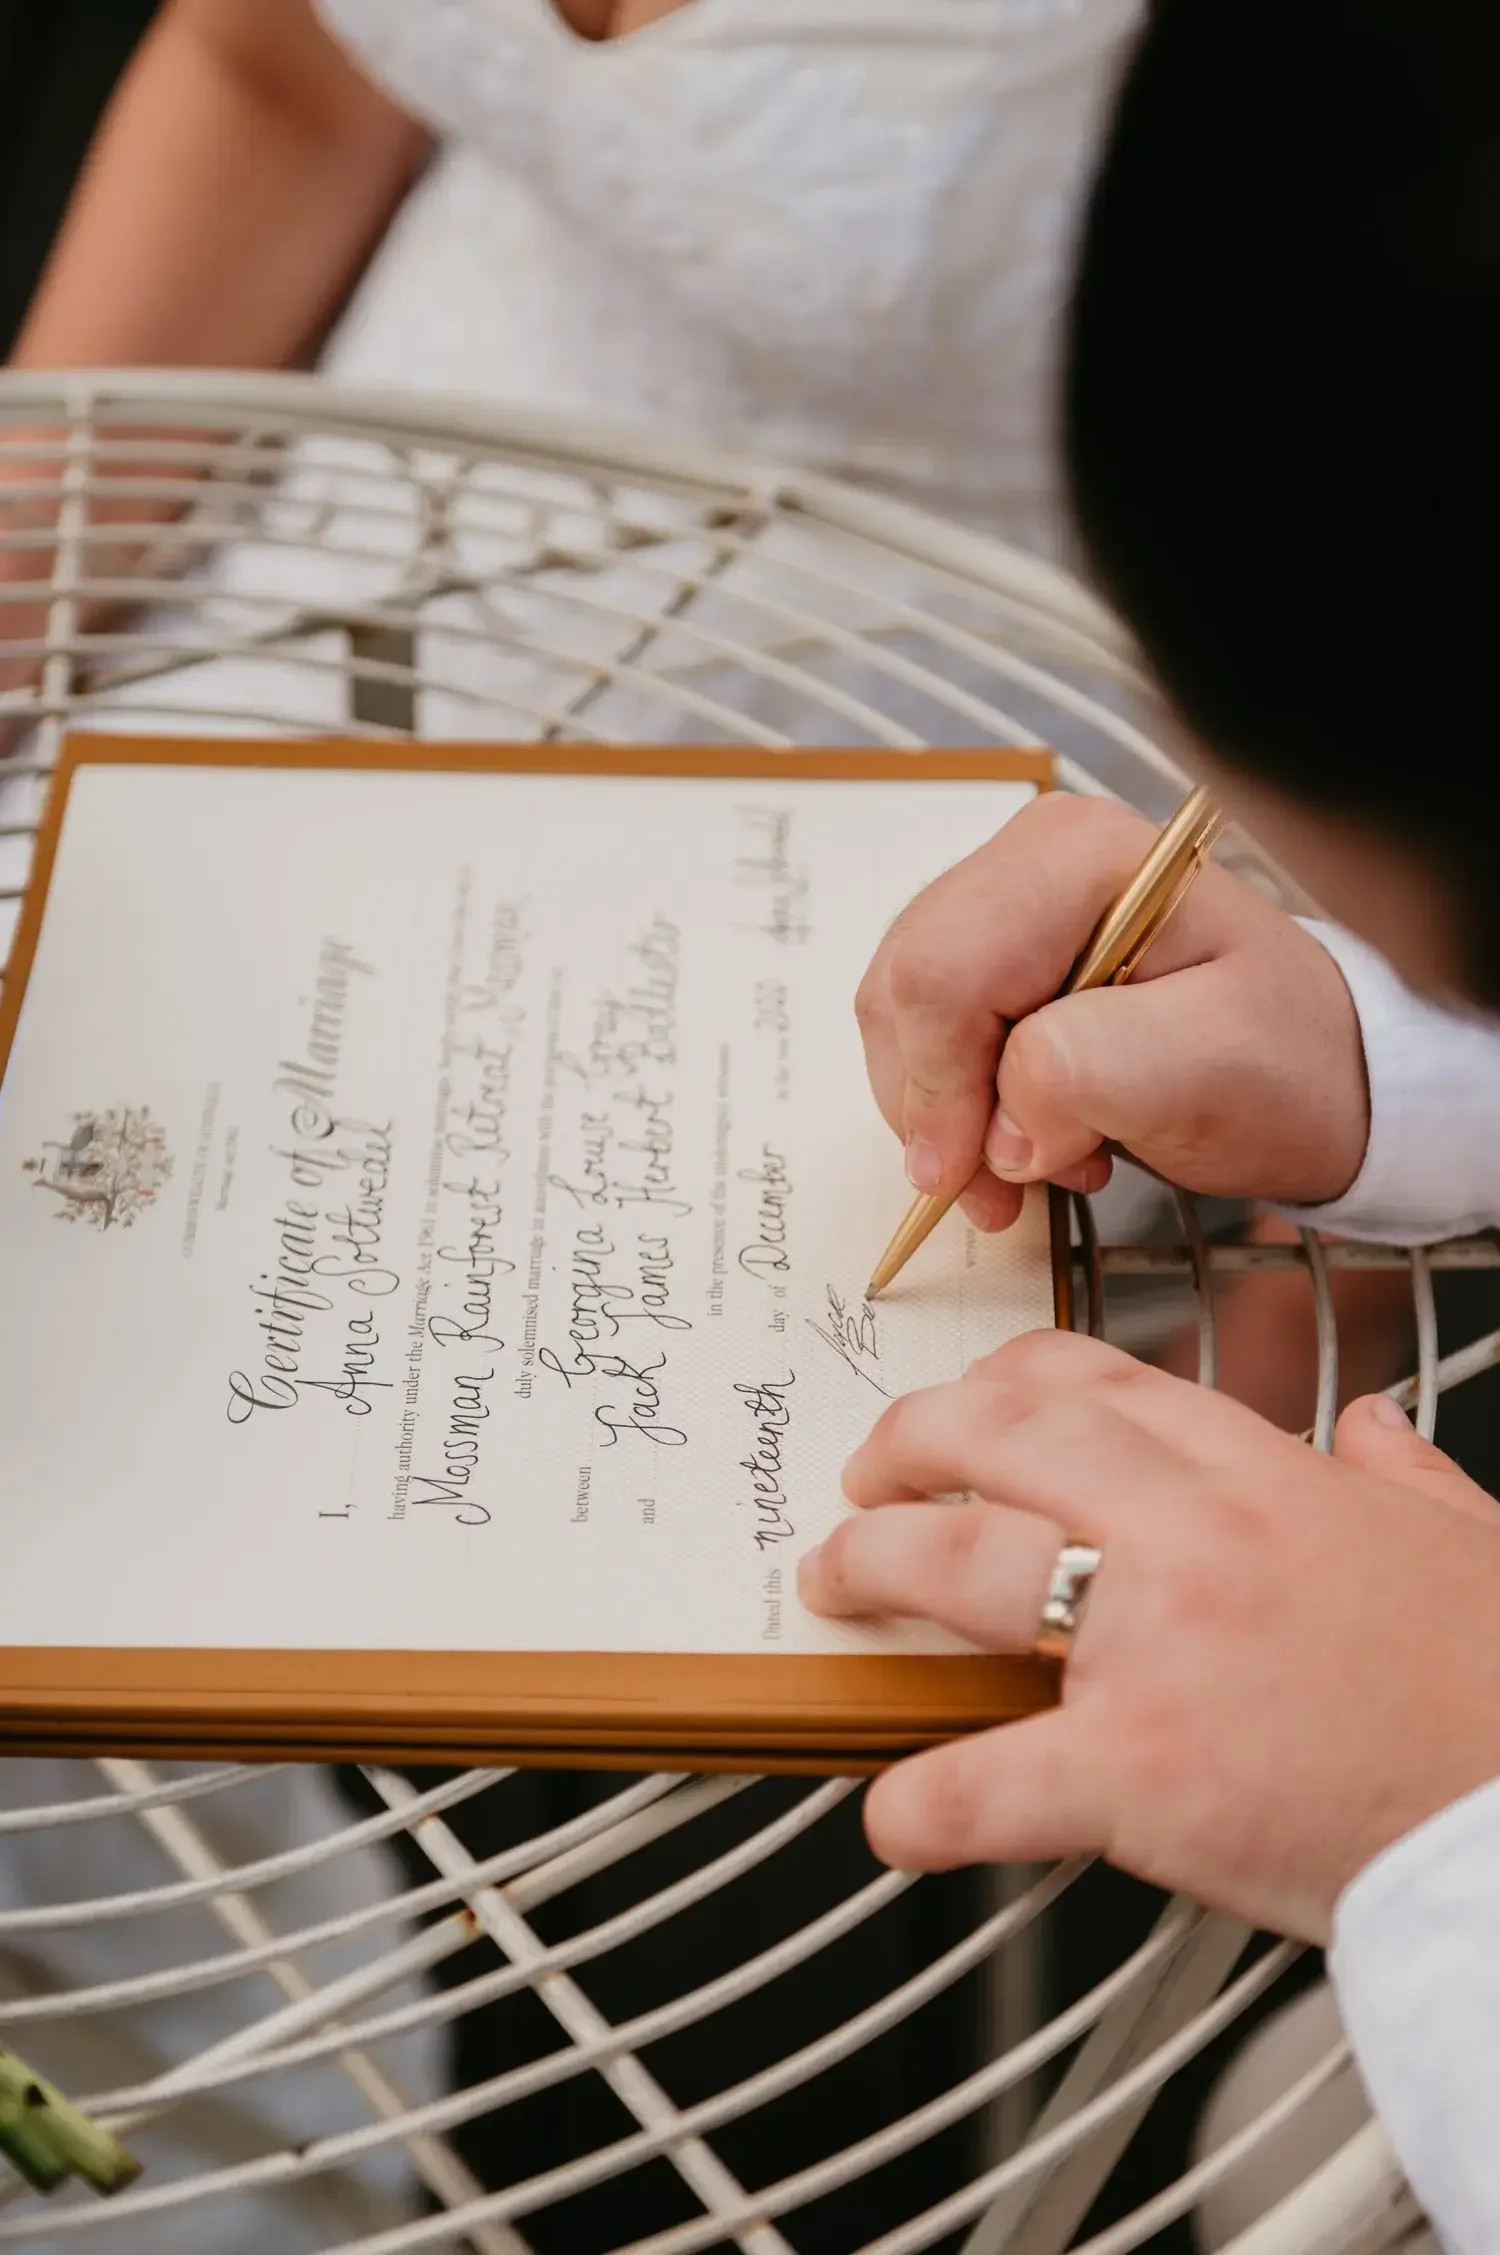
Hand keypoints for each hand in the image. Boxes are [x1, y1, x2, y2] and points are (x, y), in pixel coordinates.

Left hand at [798, 1330, 1499, 1941]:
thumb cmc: (1496, 1691)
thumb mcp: (1462, 1541)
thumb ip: (1403, 1473)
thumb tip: (1375, 1429)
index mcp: (1264, 1477)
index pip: (1097, 1382)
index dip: (1001, 1386)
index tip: (962, 1408)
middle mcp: (1194, 1537)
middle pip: (1002, 1439)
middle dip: (905, 1445)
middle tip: (863, 1481)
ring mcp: (1155, 1647)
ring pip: (963, 1565)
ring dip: (873, 1567)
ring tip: (835, 1585)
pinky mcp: (1139, 1774)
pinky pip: (988, 1778)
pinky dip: (922, 1801)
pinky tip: (893, 1814)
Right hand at [854, 792, 1368, 1229]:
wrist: (1318, 1070)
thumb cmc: (1283, 1061)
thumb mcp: (1213, 1068)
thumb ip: (1093, 1074)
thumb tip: (1001, 1126)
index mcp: (1078, 858)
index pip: (942, 972)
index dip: (938, 1086)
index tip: (973, 1175)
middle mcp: (1029, 859)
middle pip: (906, 990)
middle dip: (937, 1107)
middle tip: (1003, 1188)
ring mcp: (1005, 901)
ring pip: (902, 1016)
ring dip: (945, 1114)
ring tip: (1036, 1161)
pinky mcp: (994, 951)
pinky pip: (925, 1032)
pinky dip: (958, 1103)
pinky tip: (1029, 1134)